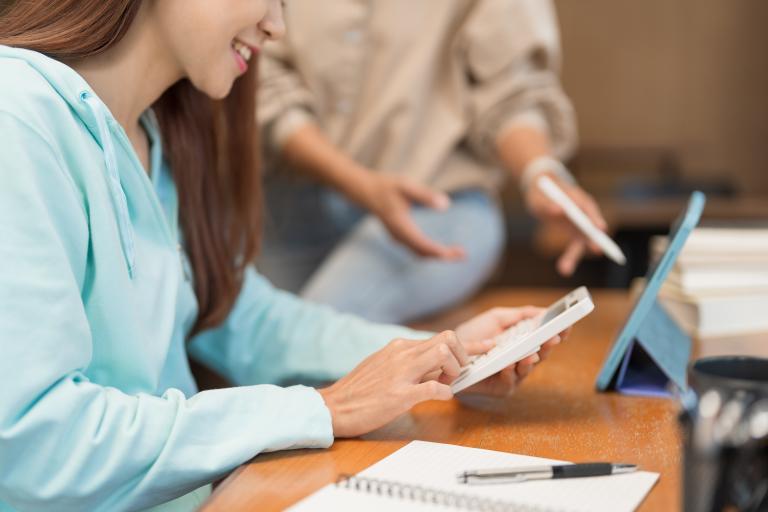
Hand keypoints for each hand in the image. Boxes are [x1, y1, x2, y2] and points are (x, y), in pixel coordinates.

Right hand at [319, 331, 469, 437]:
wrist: (333, 406)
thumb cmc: (359, 390)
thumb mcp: (384, 366)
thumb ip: (409, 363)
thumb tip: (434, 366)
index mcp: (400, 347)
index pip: (441, 337)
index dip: (468, 345)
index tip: (486, 347)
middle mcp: (402, 353)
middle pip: (449, 339)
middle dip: (464, 356)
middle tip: (458, 374)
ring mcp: (401, 373)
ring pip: (444, 354)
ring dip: (454, 372)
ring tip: (447, 385)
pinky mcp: (399, 395)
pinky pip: (434, 389)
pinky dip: (445, 393)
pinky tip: (440, 398)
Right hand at [358, 173, 464, 259]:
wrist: (365, 191)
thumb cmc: (386, 186)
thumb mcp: (406, 186)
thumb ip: (426, 195)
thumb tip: (446, 205)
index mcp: (400, 226)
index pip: (423, 245)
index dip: (440, 251)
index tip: (457, 253)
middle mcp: (399, 236)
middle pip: (423, 253)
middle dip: (443, 256)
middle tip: (464, 255)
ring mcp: (398, 238)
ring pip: (420, 254)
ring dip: (438, 255)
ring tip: (458, 253)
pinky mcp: (400, 237)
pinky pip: (417, 250)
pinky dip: (431, 251)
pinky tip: (442, 249)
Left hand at [454, 307, 568, 396]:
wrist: (449, 350)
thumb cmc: (474, 334)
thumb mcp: (497, 318)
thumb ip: (519, 314)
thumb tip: (543, 310)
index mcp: (524, 344)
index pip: (546, 339)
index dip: (558, 333)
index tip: (568, 324)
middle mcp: (521, 361)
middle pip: (542, 354)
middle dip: (549, 346)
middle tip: (554, 337)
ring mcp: (512, 375)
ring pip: (527, 370)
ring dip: (530, 360)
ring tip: (532, 352)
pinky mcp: (499, 388)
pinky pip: (508, 382)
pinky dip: (508, 373)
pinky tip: (508, 365)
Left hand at [524, 174, 608, 276]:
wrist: (542, 191)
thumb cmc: (541, 193)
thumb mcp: (539, 197)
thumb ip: (548, 204)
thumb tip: (558, 210)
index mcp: (578, 198)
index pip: (588, 207)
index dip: (595, 217)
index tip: (600, 228)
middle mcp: (583, 213)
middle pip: (590, 228)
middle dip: (593, 239)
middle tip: (598, 250)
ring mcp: (580, 224)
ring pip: (582, 242)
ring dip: (575, 256)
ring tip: (566, 270)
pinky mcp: (574, 233)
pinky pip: (574, 247)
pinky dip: (569, 258)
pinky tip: (564, 269)